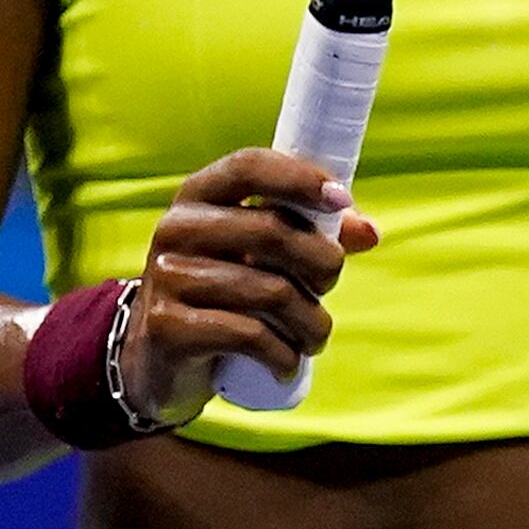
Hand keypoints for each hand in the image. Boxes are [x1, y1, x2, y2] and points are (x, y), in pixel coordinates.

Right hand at [114, 149, 379, 421]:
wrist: (158, 360)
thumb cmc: (223, 295)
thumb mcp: (260, 257)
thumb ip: (312, 235)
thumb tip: (369, 232)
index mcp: (198, 196)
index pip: (249, 165)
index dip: (300, 178)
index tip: (341, 200)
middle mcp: (176, 228)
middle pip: (273, 231)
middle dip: (322, 263)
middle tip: (327, 287)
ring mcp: (166, 277)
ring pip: (271, 291)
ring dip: (312, 322)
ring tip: (314, 337)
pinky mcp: (167, 327)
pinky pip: (249, 335)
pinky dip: (284, 354)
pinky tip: (287, 364)